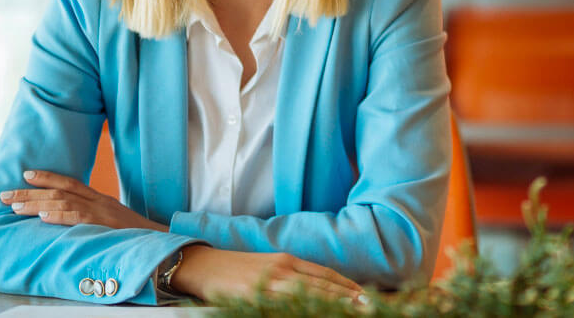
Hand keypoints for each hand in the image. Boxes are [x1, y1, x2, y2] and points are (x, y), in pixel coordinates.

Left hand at [0, 170, 165, 231]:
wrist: (160, 238)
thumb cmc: (134, 234)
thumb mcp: (112, 220)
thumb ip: (93, 216)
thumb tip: (68, 218)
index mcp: (100, 198)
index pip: (70, 182)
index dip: (47, 176)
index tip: (25, 174)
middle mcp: (98, 201)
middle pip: (59, 191)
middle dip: (29, 193)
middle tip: (4, 195)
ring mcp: (101, 212)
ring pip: (62, 203)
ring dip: (36, 204)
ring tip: (15, 208)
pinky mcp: (104, 224)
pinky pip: (78, 217)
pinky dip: (59, 216)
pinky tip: (43, 217)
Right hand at [169, 245, 362, 301]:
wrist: (202, 265)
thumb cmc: (235, 268)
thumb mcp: (268, 266)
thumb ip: (291, 274)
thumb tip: (317, 288)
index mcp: (287, 260)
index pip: (325, 274)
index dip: (347, 285)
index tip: (365, 295)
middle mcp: (283, 269)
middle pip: (323, 286)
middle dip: (348, 297)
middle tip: (370, 306)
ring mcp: (270, 282)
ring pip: (310, 295)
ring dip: (334, 303)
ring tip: (355, 311)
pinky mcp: (255, 294)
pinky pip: (284, 306)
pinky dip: (304, 309)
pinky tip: (317, 313)